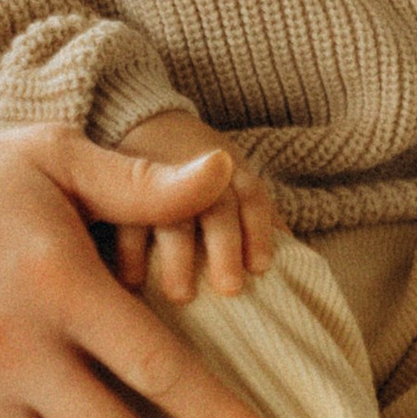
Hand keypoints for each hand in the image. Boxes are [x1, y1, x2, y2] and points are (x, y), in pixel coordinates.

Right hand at [105, 107, 281, 303]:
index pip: (252, 196)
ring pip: (168, 212)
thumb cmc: (204, 171)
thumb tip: (296, 269)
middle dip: (224, 246)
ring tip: (181, 296)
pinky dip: (128, 251)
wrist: (149, 121)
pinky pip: (121, 217)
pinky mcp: (120, 184)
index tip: (260, 268)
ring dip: (177, 256)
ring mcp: (156, 176)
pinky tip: (133, 282)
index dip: (259, 230)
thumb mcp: (236, 182)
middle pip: (215, 205)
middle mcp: (197, 170)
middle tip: (229, 289)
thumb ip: (259, 220)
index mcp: (230, 171)